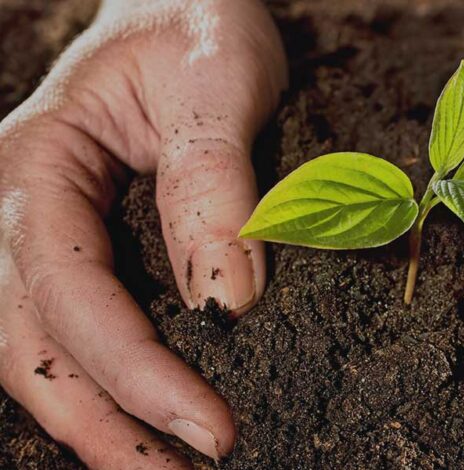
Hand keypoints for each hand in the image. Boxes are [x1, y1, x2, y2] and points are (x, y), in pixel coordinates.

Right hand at [0, 0, 285, 466]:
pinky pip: (75, 329)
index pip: (69, 287)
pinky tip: (148, 418)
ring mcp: (44, 233)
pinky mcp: (83, 249)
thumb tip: (227, 300)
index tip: (210, 429)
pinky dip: (106, 385)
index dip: (134, 369)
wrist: (187, 10)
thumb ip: (214, 186)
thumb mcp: (215, 84)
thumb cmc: (197, 27)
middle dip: (101, 421)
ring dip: (98, 419)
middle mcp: (19, 207)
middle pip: (33, 341)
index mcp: (35, 162)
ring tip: (161, 468)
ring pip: (42, 349)